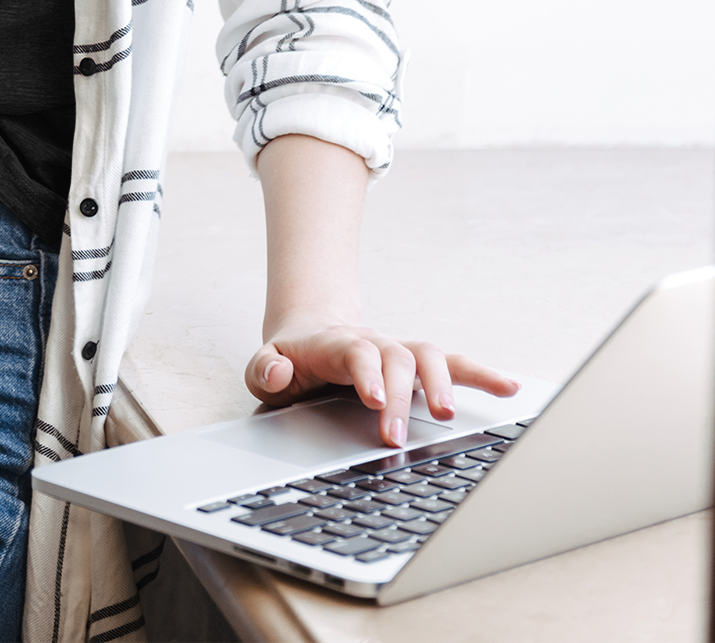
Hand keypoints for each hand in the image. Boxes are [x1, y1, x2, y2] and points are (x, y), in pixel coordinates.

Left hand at [245, 317, 518, 450]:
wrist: (310, 334)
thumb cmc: (290, 360)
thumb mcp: (265, 366)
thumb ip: (264, 369)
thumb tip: (279, 369)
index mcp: (336, 345)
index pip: (355, 352)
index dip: (366, 373)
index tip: (373, 399)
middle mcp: (374, 344)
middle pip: (394, 359)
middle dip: (398, 398)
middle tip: (394, 437)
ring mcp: (398, 353)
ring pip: (428, 356)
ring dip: (442, 382)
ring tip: (449, 412)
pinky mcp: (418, 366)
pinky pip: (454, 364)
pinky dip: (481, 375)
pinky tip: (507, 388)